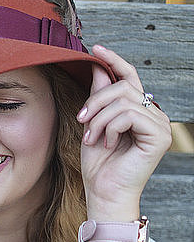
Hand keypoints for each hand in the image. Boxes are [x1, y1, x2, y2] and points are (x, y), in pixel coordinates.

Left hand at [77, 45, 171, 220]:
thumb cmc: (98, 163)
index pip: (130, 77)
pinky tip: (108, 143)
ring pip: (123, 100)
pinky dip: (110, 127)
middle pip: (122, 86)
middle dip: (95, 102)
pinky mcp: (159, 135)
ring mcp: (159, 124)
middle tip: (81, 121)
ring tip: (91, 137)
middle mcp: (153, 114)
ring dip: (99, 118)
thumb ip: (98, 96)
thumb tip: (98, 66)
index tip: (95, 49)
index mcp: (138, 110)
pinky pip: (129, 115)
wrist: (103, 192)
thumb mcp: (93, 123)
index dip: (114, 60)